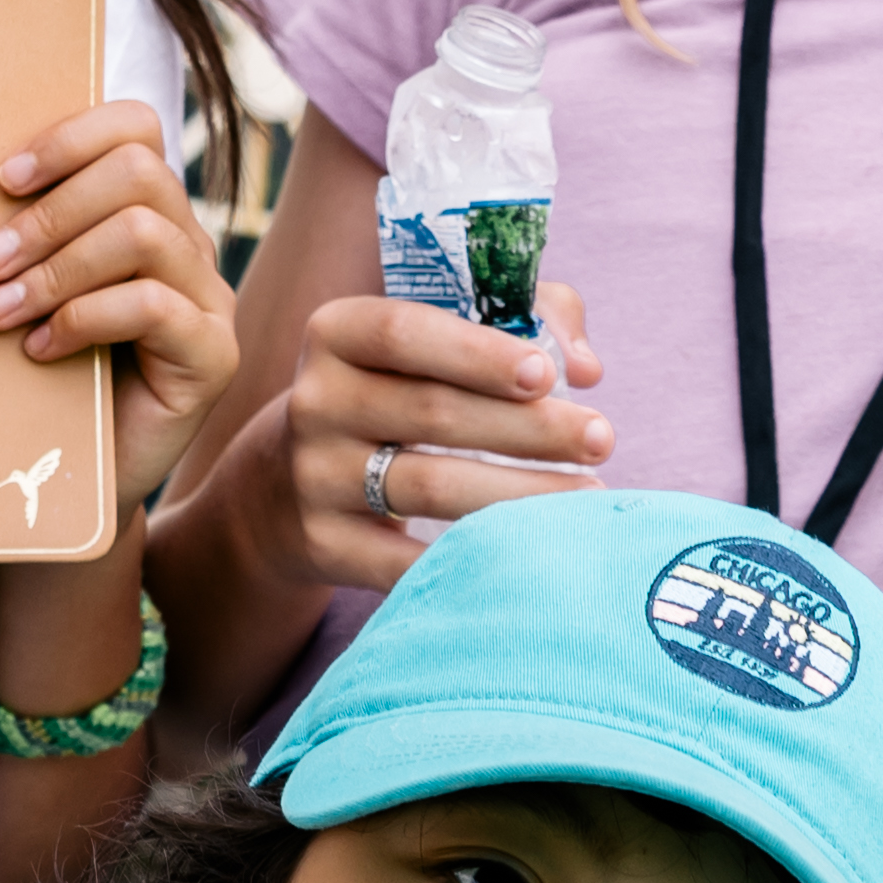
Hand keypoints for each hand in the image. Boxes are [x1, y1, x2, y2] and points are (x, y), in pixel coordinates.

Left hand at [0, 104, 227, 483]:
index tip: (1, 181)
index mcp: (148, 212)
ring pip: (142, 233)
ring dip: (56, 268)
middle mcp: (189, 245)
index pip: (136, 128)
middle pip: (138, 171)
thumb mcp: (28, 291)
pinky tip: (40, 350)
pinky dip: (83, 318)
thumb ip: (21, 238)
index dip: (69, 138)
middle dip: (49, 214)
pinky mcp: (214, 355)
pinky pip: (153, 305)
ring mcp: (209, 299)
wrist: (72, 482)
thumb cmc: (39, 378)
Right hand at [275, 280, 606, 590]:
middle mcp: (315, 402)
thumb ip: (517, 322)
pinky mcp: (324, 544)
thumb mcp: (428, 343)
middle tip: (602, 439)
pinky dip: (472, 558)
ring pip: (430, 487)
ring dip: (520, 493)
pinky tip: (531, 553)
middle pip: (432, 413)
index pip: (403, 332)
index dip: (477, 353)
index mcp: (338, 333)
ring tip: (588, 497)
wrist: (281, 487)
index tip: (547, 374)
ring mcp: (314, 477)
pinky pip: (406, 560)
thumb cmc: (392, 395)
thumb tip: (586, 368)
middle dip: (528, 428)